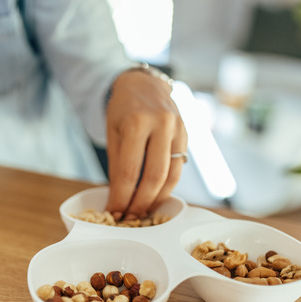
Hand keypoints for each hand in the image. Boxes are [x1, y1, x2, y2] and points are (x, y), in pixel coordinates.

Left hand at [104, 68, 187, 220]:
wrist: (144, 84)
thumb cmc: (123, 109)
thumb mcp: (113, 132)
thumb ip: (117, 164)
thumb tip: (118, 199)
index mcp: (137, 122)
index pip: (129, 171)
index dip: (121, 197)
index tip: (114, 212)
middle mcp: (161, 124)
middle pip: (153, 177)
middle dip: (140, 203)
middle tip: (129, 217)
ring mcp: (178, 129)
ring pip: (171, 176)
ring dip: (156, 200)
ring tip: (142, 212)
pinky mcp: (187, 134)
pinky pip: (179, 168)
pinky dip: (167, 187)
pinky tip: (155, 197)